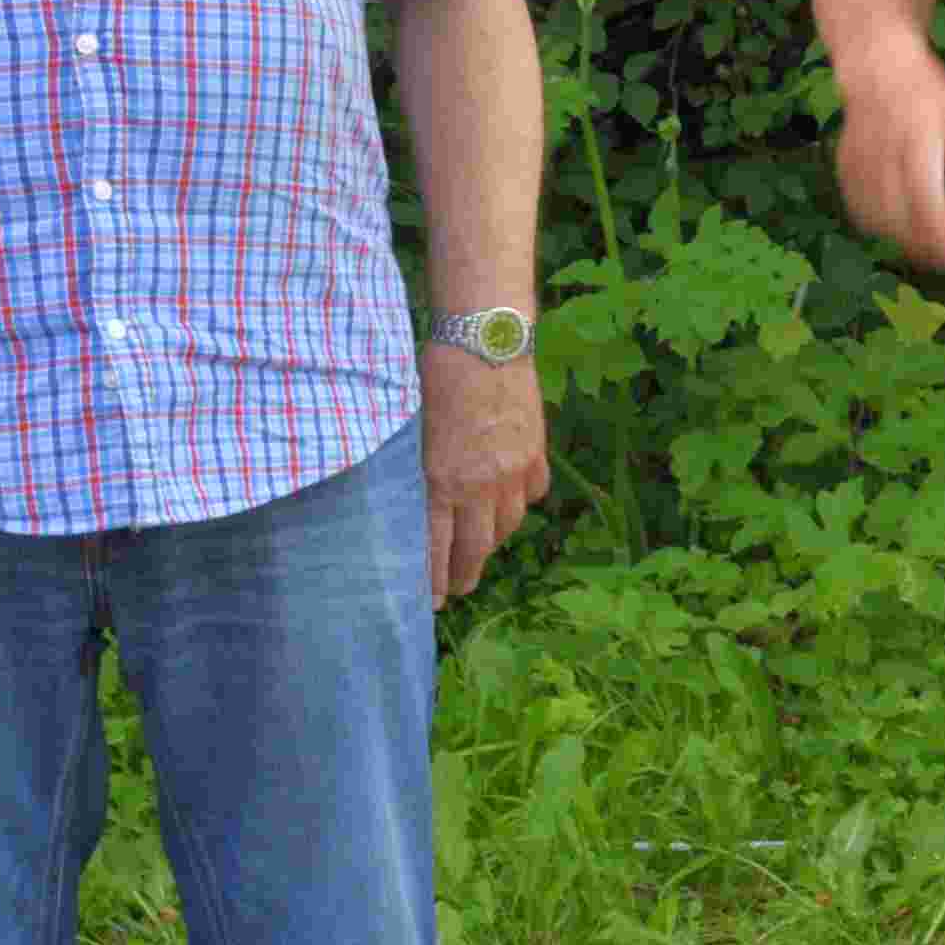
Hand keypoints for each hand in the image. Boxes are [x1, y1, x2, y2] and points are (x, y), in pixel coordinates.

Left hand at [421, 347, 551, 602]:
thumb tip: (408, 504)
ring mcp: (513, 471)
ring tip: (481, 548)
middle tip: (458, 589)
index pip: (436, 548)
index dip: (433, 581)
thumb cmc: (433, 376)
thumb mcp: (409, 429)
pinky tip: (509, 502)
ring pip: (508, 525)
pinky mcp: (535, 452)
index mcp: (441, 481)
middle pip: (476, 548)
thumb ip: (413, 471)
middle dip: (465, 575)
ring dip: (493, 541)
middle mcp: (480, 486)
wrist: (485, 340)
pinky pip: (531, 494)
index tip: (430, 603)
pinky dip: (519, 503)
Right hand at [830, 58, 944, 271]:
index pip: (923, 200)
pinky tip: (892, 226)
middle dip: (918, 246)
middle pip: (897, 217)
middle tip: (939, 260)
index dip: (935, 236)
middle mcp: (884, 154)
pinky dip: (874, 224)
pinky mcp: (844, 167)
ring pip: (874, 217)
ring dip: (897, 238)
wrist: (876, 65)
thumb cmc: (929, 94)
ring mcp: (858, 162)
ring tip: (920, 245)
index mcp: (917, 141)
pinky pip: (856, 207)